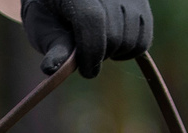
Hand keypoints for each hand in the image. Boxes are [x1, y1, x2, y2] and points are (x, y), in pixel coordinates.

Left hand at [19, 0, 151, 77]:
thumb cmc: (50, 13)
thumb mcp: (42, 26)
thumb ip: (53, 46)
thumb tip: (52, 68)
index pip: (92, 21)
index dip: (90, 53)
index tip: (86, 71)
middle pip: (114, 35)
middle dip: (100, 55)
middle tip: (86, 54)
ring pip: (131, 40)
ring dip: (115, 53)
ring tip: (99, 46)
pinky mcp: (142, 2)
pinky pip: (144, 39)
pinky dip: (130, 50)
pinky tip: (114, 43)